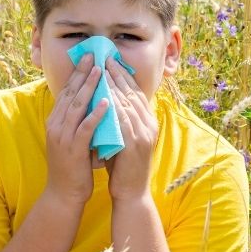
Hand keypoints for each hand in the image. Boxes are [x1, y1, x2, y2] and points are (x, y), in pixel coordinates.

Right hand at [44, 54, 108, 204]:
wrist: (64, 194)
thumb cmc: (72, 166)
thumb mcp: (72, 138)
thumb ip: (78, 121)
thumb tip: (93, 101)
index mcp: (55, 121)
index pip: (66, 92)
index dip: (76, 74)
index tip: (86, 58)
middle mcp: (55, 125)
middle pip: (69, 94)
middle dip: (82, 73)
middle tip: (92, 55)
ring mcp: (62, 137)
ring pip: (76, 106)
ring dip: (89, 87)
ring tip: (100, 71)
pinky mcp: (73, 149)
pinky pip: (85, 127)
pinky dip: (96, 113)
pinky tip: (106, 102)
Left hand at [104, 58, 158, 202]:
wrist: (131, 193)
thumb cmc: (123, 166)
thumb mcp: (122, 137)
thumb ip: (118, 119)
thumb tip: (104, 99)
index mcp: (147, 121)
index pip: (135, 92)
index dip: (122, 75)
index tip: (110, 60)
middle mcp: (149, 124)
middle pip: (133, 93)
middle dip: (118, 74)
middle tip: (105, 58)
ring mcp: (144, 134)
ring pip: (129, 103)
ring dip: (114, 86)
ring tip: (102, 71)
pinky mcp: (136, 144)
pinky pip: (124, 120)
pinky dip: (114, 107)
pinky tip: (104, 96)